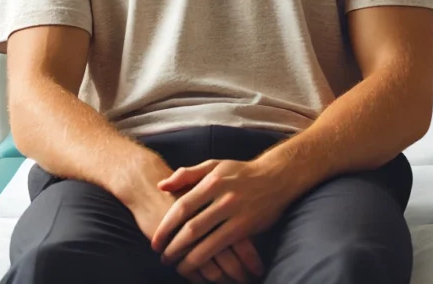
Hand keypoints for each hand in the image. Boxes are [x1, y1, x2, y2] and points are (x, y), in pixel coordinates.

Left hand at [151, 158, 300, 278]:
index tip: (155, 241)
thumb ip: (187, 174)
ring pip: (206, 242)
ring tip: (177, 267)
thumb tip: (161, 185)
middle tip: (162, 258)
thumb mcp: (214, 165)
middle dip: (173, 247)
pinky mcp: (246, 227)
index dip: (165, 227)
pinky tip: (200, 267)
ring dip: (188, 259)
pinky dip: (208, 260)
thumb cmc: (240, 172)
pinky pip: (223, 247)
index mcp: (211, 181)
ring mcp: (235, 213)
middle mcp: (222, 197)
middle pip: (190, 228)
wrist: (277, 176)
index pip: (181, 207)